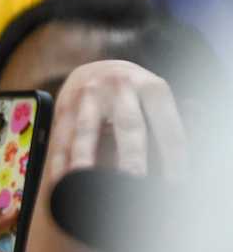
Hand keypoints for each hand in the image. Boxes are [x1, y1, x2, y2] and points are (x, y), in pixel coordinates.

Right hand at [42, 58, 186, 183]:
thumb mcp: (155, 98)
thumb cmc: (133, 93)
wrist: (94, 67)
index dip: (174, 158)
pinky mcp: (63, 108)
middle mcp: (119, 87)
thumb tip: (191, 141)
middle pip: (128, 126)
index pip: (168, 127)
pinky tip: (62, 181)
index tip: (175, 184)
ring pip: (86, 132)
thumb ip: (171, 123)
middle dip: (132, 158)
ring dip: (85, 160)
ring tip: (85, 183)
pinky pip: (61, 138)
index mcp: (151, 87)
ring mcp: (87, 96)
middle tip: (135, 182)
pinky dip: (60, 162)